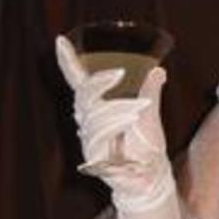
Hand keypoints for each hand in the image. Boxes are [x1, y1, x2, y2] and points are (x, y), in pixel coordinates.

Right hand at [56, 35, 170, 210]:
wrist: (151, 177)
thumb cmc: (146, 146)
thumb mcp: (150, 115)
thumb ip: (150, 92)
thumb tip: (159, 70)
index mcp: (98, 109)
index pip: (79, 83)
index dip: (68, 63)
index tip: (60, 41)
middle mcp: (89, 123)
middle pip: (84, 96)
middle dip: (100, 83)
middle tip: (121, 73)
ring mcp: (90, 141)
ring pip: (94, 117)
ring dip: (118, 108)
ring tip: (140, 108)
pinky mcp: (95, 159)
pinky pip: (99, 138)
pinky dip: (116, 126)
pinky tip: (131, 122)